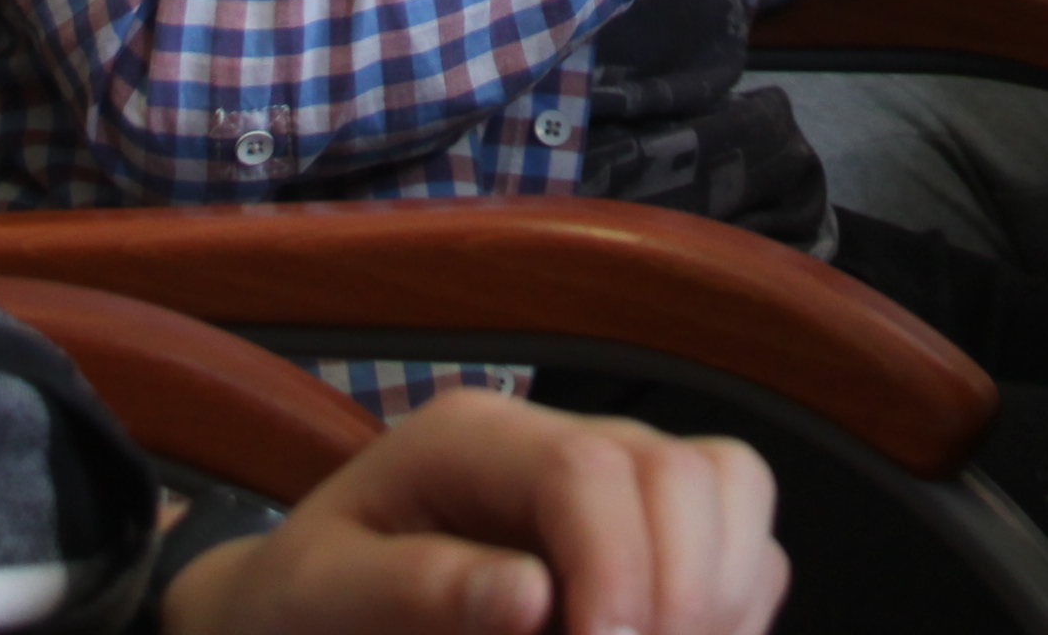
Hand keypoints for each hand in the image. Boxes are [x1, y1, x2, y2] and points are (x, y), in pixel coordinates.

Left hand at [159, 388, 782, 634]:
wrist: (307, 609)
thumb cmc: (307, 600)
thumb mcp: (318, 595)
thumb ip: (415, 589)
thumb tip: (529, 596)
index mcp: (471, 436)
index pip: (588, 469)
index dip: (616, 567)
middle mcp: (557, 438)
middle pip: (685, 471)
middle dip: (682, 587)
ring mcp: (613, 476)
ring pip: (733, 492)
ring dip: (718, 593)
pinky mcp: (649, 529)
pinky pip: (740, 546)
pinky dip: (730, 607)